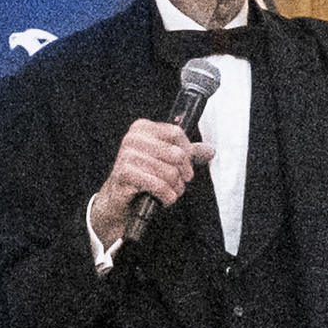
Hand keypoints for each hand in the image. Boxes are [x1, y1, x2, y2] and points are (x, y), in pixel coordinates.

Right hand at [85, 117, 214, 244]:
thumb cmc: (144, 177)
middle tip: (180, 184)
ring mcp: (126, 155)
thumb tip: (210, 150)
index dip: (188, 152)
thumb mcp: (166, 162)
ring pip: (169, 172)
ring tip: (172, 193)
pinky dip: (167, 196)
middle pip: (176, 153)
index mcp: (142, 128)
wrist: (118, 200)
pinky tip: (165, 200)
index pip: (176, 133)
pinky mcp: (124, 174)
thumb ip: (187, 154)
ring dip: (176, 188)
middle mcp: (132, 138)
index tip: (186, 167)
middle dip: (183, 174)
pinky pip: (157, 185)